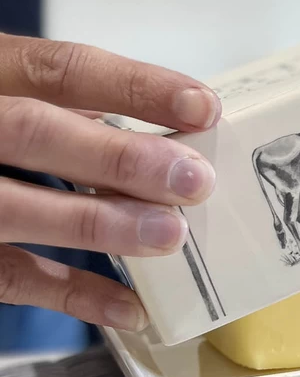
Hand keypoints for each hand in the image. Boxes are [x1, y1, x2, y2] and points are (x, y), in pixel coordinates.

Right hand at [0, 34, 221, 331]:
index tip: (202, 106)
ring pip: (14, 208)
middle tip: (191, 180)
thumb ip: (75, 108)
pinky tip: (129, 306)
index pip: (61, 69)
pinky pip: (7, 278)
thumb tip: (176, 134)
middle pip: (36, 133)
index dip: (134, 86)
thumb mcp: (14, 92)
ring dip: (96, 224)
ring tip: (167, 236)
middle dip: (118, 158)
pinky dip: (71, 294)